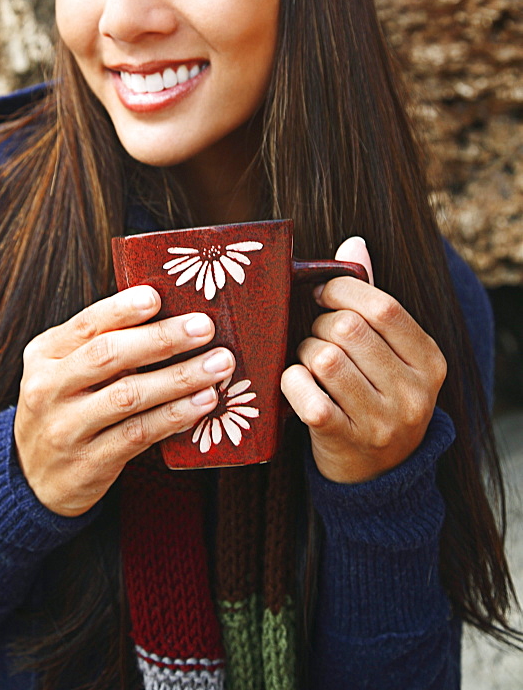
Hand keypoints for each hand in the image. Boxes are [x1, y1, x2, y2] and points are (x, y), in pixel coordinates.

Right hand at [14, 286, 233, 515]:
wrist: (34, 480)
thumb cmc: (66, 408)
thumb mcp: (66, 370)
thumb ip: (102, 345)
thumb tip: (172, 316)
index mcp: (45, 354)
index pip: (86, 324)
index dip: (122, 309)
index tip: (157, 296)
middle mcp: (48, 388)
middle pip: (108, 355)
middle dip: (162, 339)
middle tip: (204, 327)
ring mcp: (66, 428)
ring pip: (129, 396)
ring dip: (180, 378)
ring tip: (218, 365)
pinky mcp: (88, 463)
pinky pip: (139, 433)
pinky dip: (175, 416)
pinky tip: (202, 402)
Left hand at [281, 237, 445, 482]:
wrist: (379, 475)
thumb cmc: (377, 396)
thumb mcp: (390, 353)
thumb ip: (372, 300)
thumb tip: (354, 243)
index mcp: (429, 362)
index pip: (384, 308)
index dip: (344, 290)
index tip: (322, 293)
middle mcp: (413, 393)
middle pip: (349, 330)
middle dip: (319, 323)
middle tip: (313, 333)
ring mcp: (382, 421)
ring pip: (324, 358)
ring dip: (304, 352)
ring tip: (307, 360)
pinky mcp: (346, 441)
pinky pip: (305, 395)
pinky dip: (291, 382)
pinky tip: (295, 384)